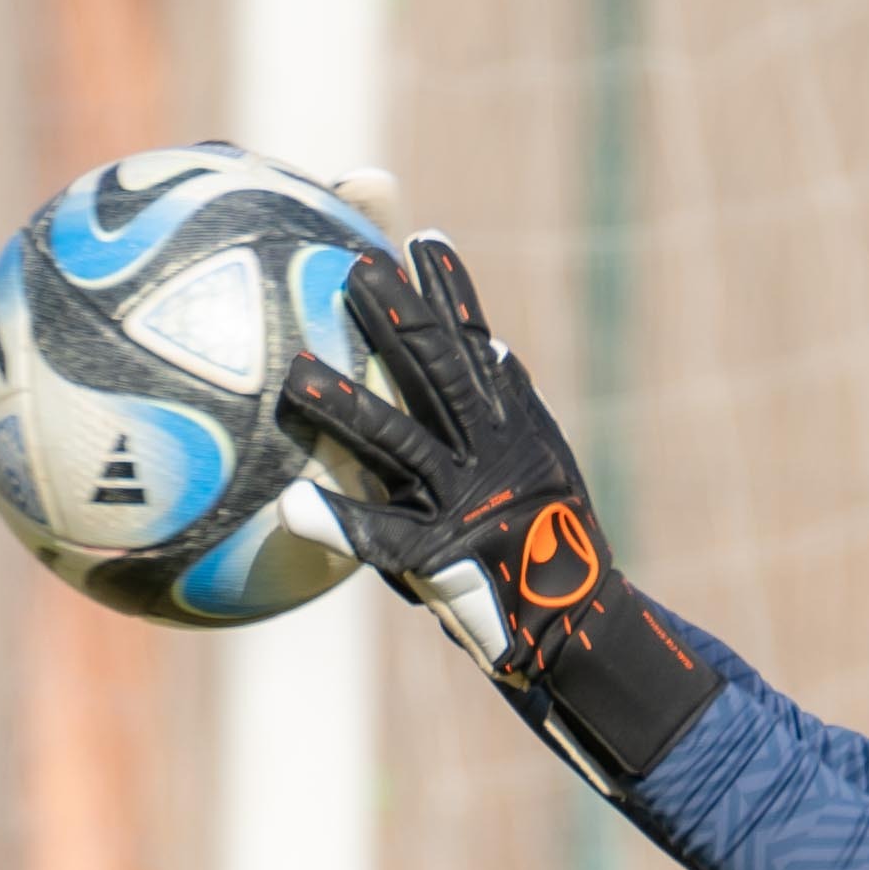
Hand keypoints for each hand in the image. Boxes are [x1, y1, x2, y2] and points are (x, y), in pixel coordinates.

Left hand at [273, 233, 723, 795]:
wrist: (576, 629)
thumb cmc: (547, 554)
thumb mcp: (545, 471)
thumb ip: (514, 414)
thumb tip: (493, 346)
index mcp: (514, 433)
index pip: (478, 347)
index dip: (453, 293)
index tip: (425, 239)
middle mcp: (490, 458)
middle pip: (438, 374)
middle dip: (398, 316)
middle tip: (356, 267)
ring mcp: (464, 505)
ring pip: (399, 442)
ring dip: (347, 405)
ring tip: (296, 372)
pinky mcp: (442, 559)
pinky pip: (380, 538)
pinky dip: (338, 520)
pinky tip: (292, 505)